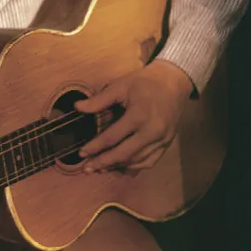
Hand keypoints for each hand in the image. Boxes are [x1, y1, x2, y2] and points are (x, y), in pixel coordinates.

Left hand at [74, 60, 193, 172]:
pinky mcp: (167, 143)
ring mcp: (162, 140)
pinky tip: (121, 166)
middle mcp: (152, 131)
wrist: (174, 82)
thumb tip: (76, 107)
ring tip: (100, 168)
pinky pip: (150, 161)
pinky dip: (134, 166)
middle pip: (124, 154)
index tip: (81, 153)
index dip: (95, 147)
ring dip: (117, 166)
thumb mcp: (120, 86)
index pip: (112, 137)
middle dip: (103, 162)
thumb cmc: (145, 82)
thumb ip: (99, 100)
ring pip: (137, 161)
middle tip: (87, 168)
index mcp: (139, 116)